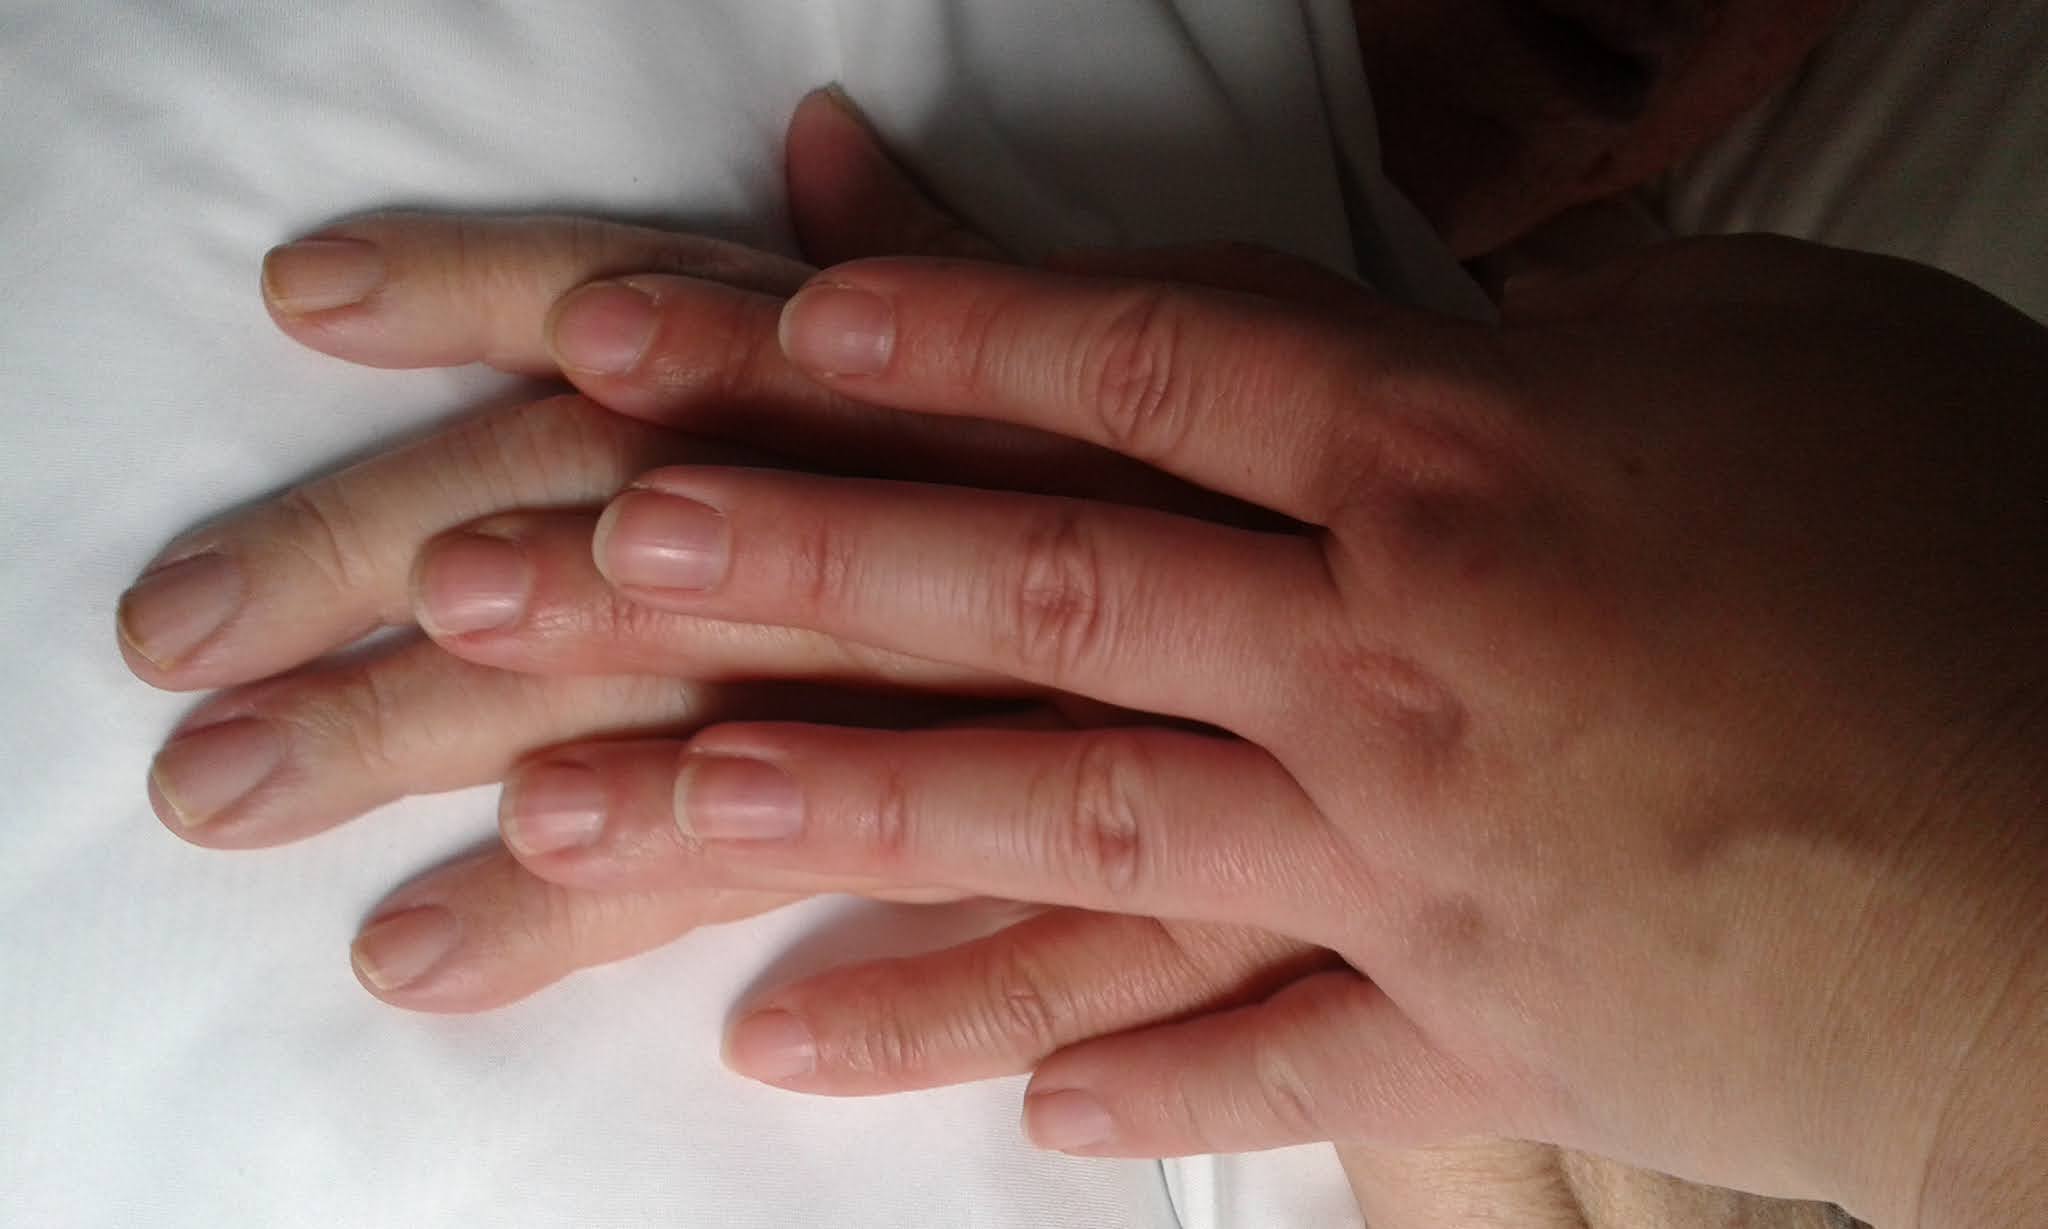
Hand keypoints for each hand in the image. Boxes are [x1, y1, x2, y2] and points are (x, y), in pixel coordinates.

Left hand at [545, 238, 2044, 1223]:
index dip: (939, 332)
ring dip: (857, 822)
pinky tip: (1013, 1122)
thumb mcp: (1769, 353)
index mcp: (1463, 453)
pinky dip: (1145, 1087)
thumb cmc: (1985, 544)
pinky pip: (1278, 1067)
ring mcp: (1420, 863)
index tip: (762, 322)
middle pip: (1043, 587)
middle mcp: (1393, 654)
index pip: (1140, 362)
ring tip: (659, 826)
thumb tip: (1408, 331)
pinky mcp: (1491, 1036)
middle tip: (594, 554)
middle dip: (802, 563)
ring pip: (1083, 831)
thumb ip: (1550, 337)